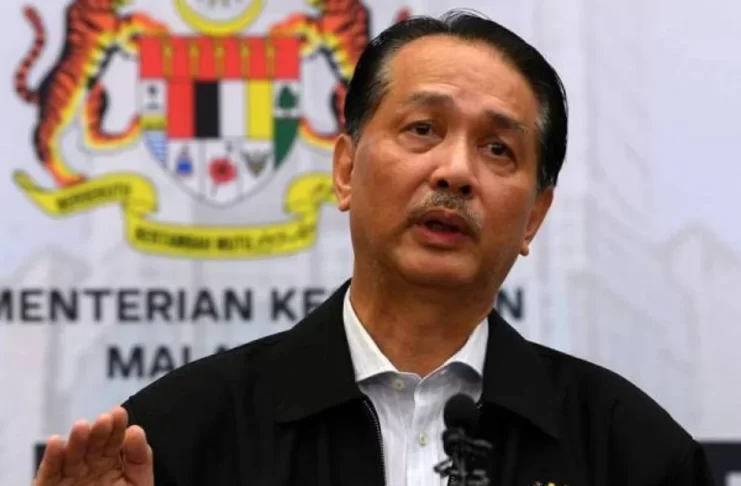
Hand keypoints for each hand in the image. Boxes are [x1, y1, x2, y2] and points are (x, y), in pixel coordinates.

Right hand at [32, 407, 153, 485]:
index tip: (119, 414)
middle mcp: (90, 466)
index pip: (115, 441)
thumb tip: (136, 430)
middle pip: (94, 445)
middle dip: (100, 431)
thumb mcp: (138, 484)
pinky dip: (52, 458)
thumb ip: (140, 458)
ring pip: (72, 455)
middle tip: (105, 420)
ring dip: (77, 440)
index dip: (117, 427)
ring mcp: (69, 477)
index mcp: (112, 462)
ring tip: (82, 427)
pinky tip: (56, 443)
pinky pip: (49, 473)